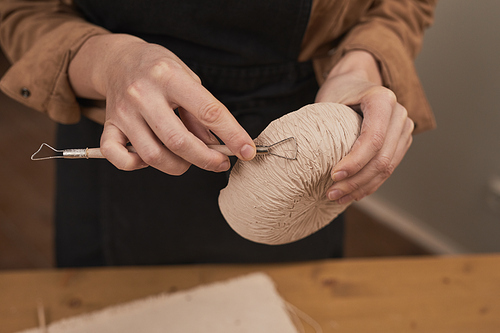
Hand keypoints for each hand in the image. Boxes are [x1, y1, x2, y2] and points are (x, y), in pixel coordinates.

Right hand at [69, 34, 255, 174]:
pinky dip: (136, 166)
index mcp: (169, 77)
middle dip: (206, 159)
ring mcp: (123, 112)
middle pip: (178, 141)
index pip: (208, 111)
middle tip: (220, 163)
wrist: (118, 60)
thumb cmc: (160, 71)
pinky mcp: (109, 125)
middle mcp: (143, 94)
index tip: (248, 150)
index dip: (232, 135)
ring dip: (178, 166)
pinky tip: (149, 159)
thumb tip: (218, 146)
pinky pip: (118, 157)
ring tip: (189, 159)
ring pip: (153, 155)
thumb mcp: (189, 79)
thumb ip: (202, 112)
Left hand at [315, 51, 413, 203]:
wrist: (356, 80)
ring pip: (387, 168)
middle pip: (382, 158)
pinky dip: (370, 184)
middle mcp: (399, 114)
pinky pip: (389, 168)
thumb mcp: (328, 99)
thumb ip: (324, 123)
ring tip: (338, 197)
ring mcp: (403, 129)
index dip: (354, 162)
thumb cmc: (339, 90)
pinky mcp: (401, 142)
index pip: (372, 139)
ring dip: (363, 188)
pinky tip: (352, 193)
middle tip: (332, 194)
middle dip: (356, 181)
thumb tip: (304, 156)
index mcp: (382, 99)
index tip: (333, 176)